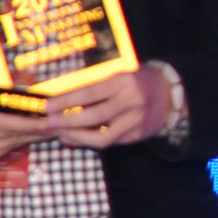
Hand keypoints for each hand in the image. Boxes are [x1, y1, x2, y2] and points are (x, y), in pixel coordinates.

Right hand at [0, 30, 52, 168]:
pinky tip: (40, 133)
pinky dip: (23, 141)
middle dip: (39, 127)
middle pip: (12, 133)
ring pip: (13, 143)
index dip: (28, 119)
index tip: (50, 115)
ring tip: (59, 125)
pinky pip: (7, 149)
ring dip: (35, 135)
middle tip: (64, 118)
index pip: (4, 121)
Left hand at [37, 62, 170, 149]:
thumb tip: (63, 98)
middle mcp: (131, 102)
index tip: (48, 105)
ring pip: (102, 136)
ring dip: (77, 137)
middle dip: (67, 121)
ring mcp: (135, 121)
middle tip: (49, 122)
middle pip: (94, 116)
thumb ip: (95, 85)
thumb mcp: (118, 75)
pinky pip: (110, 142)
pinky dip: (90, 141)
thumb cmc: (137, 81)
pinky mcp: (137, 136)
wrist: (169, 94)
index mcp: (123, 82)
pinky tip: (76, 138)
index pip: (90, 93)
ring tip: (61, 133)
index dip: (67, 101)